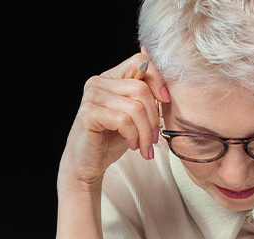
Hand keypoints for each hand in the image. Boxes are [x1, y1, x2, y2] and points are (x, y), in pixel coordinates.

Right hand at [57, 52, 170, 197]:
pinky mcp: (89, 113)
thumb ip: (145, 99)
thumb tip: (166, 91)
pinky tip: (132, 145)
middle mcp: (98, 82)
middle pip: (141, 88)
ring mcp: (92, 96)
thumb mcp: (134, 115)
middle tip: (154, 137)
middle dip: (153, 117)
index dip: (157, 80)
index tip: (165, 101)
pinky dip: (133, 136)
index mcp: (111, 77)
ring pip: (135, 107)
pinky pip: (123, 120)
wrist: (88, 162)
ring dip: (145, 132)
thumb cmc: (111, 139)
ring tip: (144, 146)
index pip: (139, 62)